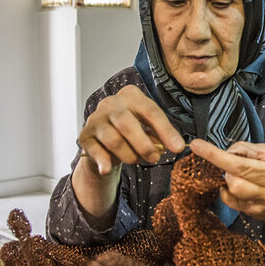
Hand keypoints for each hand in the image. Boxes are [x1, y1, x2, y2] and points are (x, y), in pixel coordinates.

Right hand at [72, 85, 183, 227]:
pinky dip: (103, 161)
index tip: (179, 147)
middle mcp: (111, 103)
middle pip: (127, 124)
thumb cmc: (131, 130)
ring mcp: (96, 118)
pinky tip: (108, 169)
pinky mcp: (85, 135)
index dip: (166, 131)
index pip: (151, 111)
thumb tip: (170, 146)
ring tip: (137, 160)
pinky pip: (95, 150)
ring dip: (128, 155)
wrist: (103, 138)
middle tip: (155, 158)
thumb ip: (157, 135)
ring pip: (113, 140)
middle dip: (144, 145)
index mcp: (131, 96)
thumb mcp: (147, 128)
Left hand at [189, 128, 264, 246]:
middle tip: (197, 146)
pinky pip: (229, 198)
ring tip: (232, 172)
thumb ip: (252, 150)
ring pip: (233, 185)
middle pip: (243, 168)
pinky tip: (231, 185)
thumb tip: (228, 152)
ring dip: (227, 176)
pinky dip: (225, 189)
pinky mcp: (254, 211)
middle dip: (216, 156)